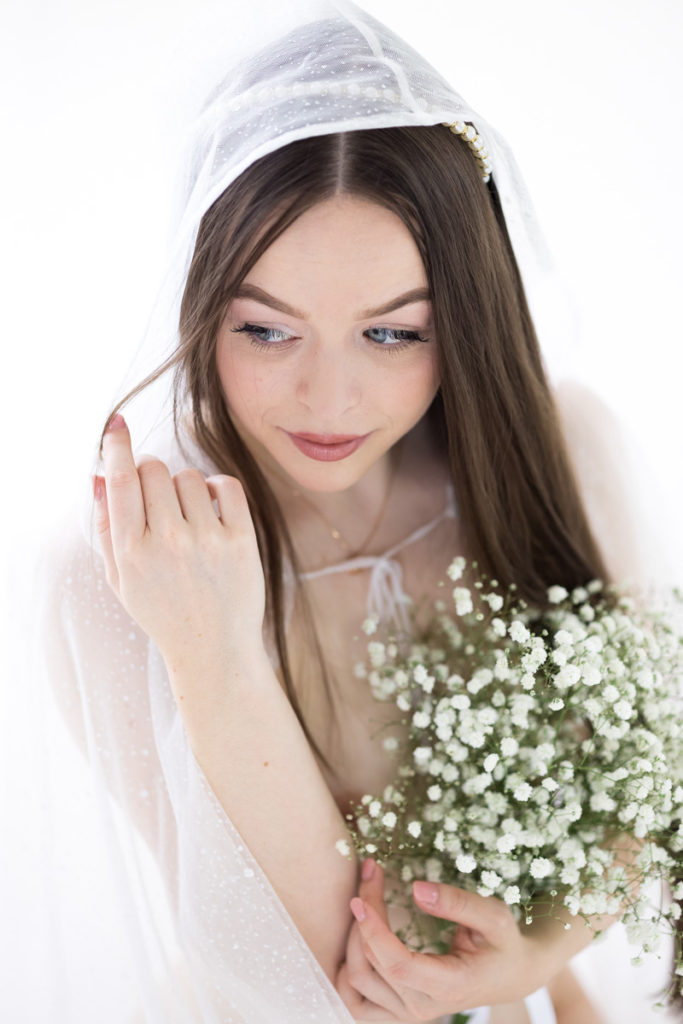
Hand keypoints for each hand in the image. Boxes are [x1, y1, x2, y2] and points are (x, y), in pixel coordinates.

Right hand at [93, 413, 265, 674]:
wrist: (213, 650)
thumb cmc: (163, 611)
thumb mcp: (122, 577)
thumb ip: (107, 527)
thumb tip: (100, 475)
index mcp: (133, 551)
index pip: (120, 481)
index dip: (116, 446)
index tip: (116, 424)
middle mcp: (169, 542)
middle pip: (155, 469)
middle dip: (152, 474)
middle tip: (157, 499)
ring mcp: (208, 540)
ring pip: (190, 476)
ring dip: (186, 488)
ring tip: (188, 518)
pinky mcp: (241, 541)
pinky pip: (227, 485)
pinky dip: (218, 488)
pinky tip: (214, 509)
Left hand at [336, 860, 554, 1021]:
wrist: (509, 975)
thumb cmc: (502, 943)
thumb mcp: (495, 916)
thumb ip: (458, 902)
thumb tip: (415, 889)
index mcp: (450, 986)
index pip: (398, 965)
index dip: (374, 930)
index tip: (361, 896)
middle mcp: (424, 1007)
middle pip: (374, 964)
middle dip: (365, 915)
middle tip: (371, 874)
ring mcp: (408, 1015)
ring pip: (357, 981)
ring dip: (352, 939)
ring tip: (364, 900)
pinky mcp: (398, 1013)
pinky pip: (356, 1003)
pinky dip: (346, 974)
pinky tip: (354, 943)